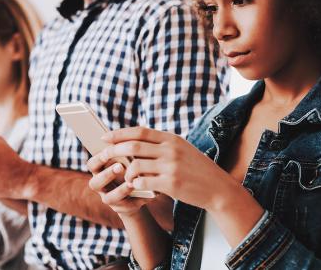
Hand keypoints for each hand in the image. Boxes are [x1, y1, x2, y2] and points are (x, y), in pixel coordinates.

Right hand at [87, 152, 151, 215]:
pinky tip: (145, 195)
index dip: (98, 159)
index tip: (108, 151)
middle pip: (95, 183)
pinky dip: (136, 201)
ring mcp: (109, 198)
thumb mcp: (128, 160)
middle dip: (107, 174)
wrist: (138, 192)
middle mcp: (100, 186)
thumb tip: (132, 142)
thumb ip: (125, 153)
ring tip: (132, 183)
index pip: (92, 165)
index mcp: (99, 171)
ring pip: (108, 198)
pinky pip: (126, 207)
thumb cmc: (131, 169)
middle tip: (120, 166)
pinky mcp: (121, 208)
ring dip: (121, 190)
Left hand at [101, 127, 237, 211]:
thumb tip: (133, 141)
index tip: (104, 137)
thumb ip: (161, 144)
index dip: (119, 133)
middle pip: (133, 146)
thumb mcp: (181, 149)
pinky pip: (143, 183)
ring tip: (126, 178)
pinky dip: (135, 185)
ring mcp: (171, 167)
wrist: (218, 188)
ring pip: (135, 166)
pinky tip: (136, 187)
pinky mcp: (171, 184)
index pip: (139, 131)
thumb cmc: (196, 169)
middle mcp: (170, 150)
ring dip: (125, 172)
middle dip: (113, 151)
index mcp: (171, 139)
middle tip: (102, 156)